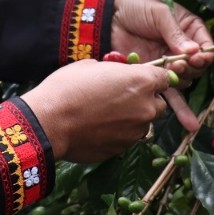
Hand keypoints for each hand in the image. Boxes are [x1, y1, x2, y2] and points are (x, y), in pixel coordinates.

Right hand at [21, 59, 171, 162]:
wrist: (48, 122)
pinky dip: (118, 133)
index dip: (152, 77)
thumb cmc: (66, 88)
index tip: (139, 79)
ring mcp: (135, 132)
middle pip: (159, 104)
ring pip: (143, 123)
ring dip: (132, 118)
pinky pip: (127, 138)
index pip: (164, 78)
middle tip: (123, 97)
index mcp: (141, 82)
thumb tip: (115, 76)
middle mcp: (145, 108)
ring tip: (106, 114)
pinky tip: (97, 127)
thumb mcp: (90, 66)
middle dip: (146, 100)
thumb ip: (113, 71)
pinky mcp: (122, 148)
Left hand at [109, 0, 213, 130]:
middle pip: (197, 66)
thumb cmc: (136, 7)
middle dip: (190, 67)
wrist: (107, 18)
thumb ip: (174, 33)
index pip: (205, 45)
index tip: (197, 57)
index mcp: (188, 28)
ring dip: (179, 79)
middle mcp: (181, 48)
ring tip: (170, 73)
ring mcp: (168, 63)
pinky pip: (171, 94)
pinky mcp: (154, 77)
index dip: (203, 53)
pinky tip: (190, 124)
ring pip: (184, 79)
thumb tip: (193, 51)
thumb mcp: (159, 12)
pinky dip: (180, 109)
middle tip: (177, 64)